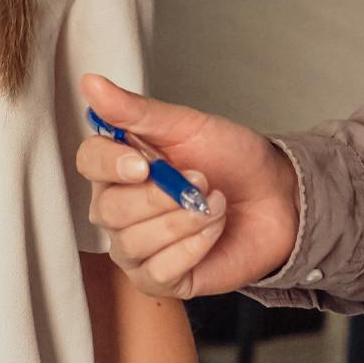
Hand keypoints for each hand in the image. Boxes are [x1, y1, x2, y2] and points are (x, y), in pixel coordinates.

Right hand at [75, 75, 300, 299]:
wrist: (275, 196)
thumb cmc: (230, 158)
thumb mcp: (186, 125)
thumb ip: (136, 110)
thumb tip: (92, 84)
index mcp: (119, 165)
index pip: (89, 162)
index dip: (110, 164)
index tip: (143, 163)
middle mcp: (119, 207)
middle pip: (108, 209)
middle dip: (160, 196)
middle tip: (200, 179)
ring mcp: (136, 246)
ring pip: (133, 242)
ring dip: (183, 221)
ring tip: (214, 203)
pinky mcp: (159, 278)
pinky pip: (159, 270)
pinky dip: (192, 247)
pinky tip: (213, 231)